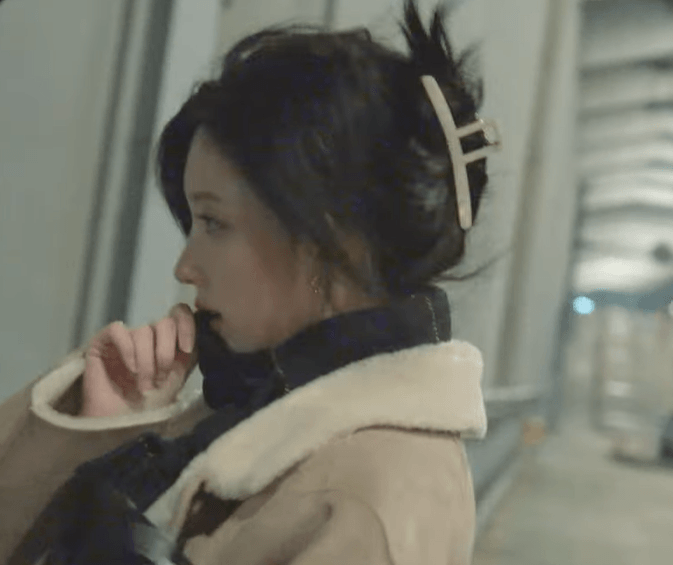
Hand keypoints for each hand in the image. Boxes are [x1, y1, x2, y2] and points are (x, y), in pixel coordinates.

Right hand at [80, 303, 197, 416]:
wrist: (125, 424)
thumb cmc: (153, 403)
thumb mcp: (179, 375)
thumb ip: (191, 351)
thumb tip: (204, 329)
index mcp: (168, 339)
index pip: (180, 312)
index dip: (186, 325)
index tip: (187, 349)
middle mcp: (148, 334)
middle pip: (164, 323)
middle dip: (166, 352)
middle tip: (161, 377)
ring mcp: (125, 337)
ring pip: (143, 330)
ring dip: (147, 361)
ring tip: (144, 385)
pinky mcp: (102, 341)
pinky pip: (117, 330)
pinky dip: (127, 349)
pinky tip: (130, 369)